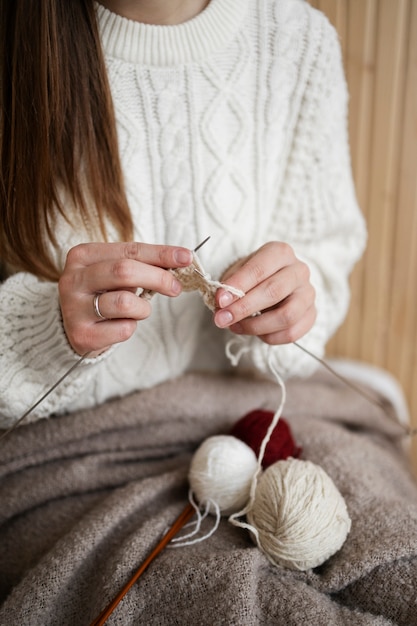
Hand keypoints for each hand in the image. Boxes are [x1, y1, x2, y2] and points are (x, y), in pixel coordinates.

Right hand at [58, 242, 192, 355]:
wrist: (75, 328)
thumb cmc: (104, 293)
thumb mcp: (117, 273)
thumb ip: (144, 263)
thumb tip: (183, 258)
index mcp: (82, 256)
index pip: (129, 250)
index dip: (161, 254)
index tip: (186, 257)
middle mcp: (73, 279)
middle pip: (124, 271)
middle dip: (158, 278)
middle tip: (176, 287)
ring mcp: (74, 308)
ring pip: (126, 303)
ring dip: (143, 308)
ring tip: (138, 310)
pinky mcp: (82, 334)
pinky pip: (123, 329)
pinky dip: (131, 327)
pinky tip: (120, 325)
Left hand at [213, 242, 315, 344]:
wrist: (277, 283)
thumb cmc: (255, 276)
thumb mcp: (239, 272)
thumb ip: (230, 285)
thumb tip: (221, 303)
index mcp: (280, 253)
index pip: (259, 269)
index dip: (238, 286)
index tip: (220, 300)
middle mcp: (299, 271)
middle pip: (273, 291)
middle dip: (243, 308)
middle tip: (222, 319)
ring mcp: (308, 294)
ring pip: (286, 315)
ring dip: (256, 326)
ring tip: (236, 327)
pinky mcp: (311, 315)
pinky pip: (292, 333)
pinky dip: (269, 337)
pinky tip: (256, 333)